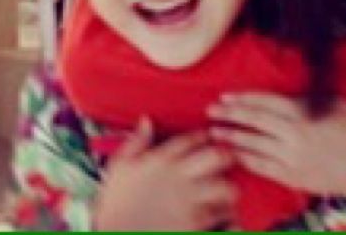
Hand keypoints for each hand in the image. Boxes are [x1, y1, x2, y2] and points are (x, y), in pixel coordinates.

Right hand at [94, 118, 236, 230]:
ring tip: (228, 186)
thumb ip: (136, 141)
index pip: (192, 138)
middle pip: (215, 156)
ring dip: (228, 185)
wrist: (118, 234)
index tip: (206, 138)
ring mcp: (189, 199)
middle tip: (228, 157)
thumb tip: (146, 121)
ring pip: (223, 185)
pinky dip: (225, 211)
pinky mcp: (193, 221)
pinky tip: (223, 210)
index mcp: (163, 159)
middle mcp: (180, 176)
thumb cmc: (117, 202)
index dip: (203, 135)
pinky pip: (219, 213)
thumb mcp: (119, 165)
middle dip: (226, 154)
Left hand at [208, 93, 345, 202]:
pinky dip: (244, 158)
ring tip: (214, 131)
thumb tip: (284, 90)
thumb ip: (307, 97)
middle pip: (255, 121)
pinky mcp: (290, 176)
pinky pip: (261, 166)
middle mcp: (294, 134)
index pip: (266, 102)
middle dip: (231, 115)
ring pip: (254, 145)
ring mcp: (290, 157)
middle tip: (211, 110)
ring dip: (232, 137)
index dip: (243, 98)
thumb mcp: (333, 103)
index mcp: (303, 113)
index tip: (225, 96)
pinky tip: (232, 153)